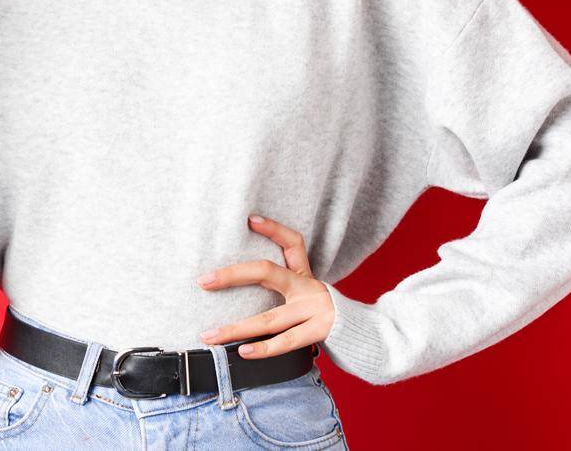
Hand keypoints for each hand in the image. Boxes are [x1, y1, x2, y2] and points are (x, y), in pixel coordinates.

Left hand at [195, 214, 334, 359]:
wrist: (367, 336)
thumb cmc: (326, 315)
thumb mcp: (309, 294)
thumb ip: (286, 288)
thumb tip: (243, 283)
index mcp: (305, 275)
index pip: (292, 242)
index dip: (273, 229)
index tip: (250, 219)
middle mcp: (309, 287)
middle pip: (267, 272)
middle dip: (232, 275)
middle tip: (203, 280)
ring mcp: (315, 309)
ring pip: (269, 318)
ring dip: (236, 328)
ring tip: (210, 335)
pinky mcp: (320, 330)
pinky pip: (286, 341)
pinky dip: (264, 348)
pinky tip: (243, 351)